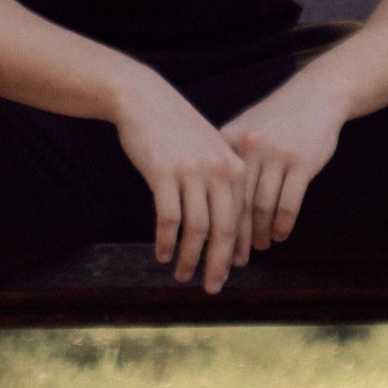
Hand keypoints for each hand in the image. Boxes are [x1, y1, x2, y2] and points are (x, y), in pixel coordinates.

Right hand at [112, 70, 250, 293]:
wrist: (145, 99)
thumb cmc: (177, 130)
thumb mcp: (209, 152)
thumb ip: (221, 183)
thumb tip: (225, 230)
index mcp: (235, 166)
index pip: (241, 219)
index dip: (236, 250)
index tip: (231, 272)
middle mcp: (219, 169)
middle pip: (224, 229)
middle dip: (218, 263)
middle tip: (212, 287)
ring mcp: (192, 171)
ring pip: (197, 229)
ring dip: (190, 258)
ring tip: (183, 275)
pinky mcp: (164, 172)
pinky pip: (169, 218)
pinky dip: (167, 241)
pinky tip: (162, 254)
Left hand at [221, 79, 344, 251]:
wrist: (315, 95)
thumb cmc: (276, 119)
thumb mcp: (246, 129)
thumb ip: (228, 159)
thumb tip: (208, 205)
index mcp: (229, 139)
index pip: (217, 189)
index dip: (213, 221)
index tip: (210, 246)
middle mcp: (249, 146)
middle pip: (236, 202)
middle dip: (234, 236)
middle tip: (232, 260)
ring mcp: (275, 153)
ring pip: (262, 207)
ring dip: (260, 233)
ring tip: (260, 247)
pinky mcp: (301, 161)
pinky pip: (288, 204)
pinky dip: (282, 225)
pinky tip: (280, 236)